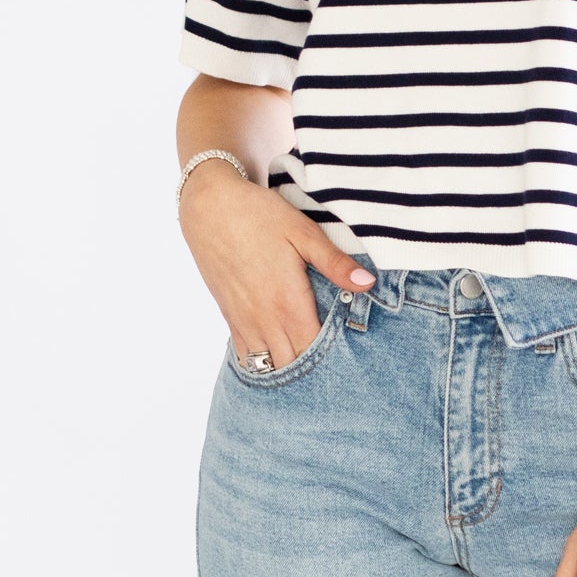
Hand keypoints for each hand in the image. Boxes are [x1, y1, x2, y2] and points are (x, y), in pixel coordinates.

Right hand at [178, 160, 370, 363]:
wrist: (209, 207)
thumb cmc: (259, 215)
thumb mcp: (303, 232)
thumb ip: (335, 263)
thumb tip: (367, 283)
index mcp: (288, 302)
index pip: (315, 349)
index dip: (333, 359)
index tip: (349, 357)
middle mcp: (265, 319)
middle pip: (293, 364)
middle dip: (312, 369)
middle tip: (334, 367)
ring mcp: (244, 321)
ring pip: (267, 365)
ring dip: (287, 368)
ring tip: (307, 368)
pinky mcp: (229, 316)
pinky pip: (245, 355)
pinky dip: (262, 362)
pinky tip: (276, 359)